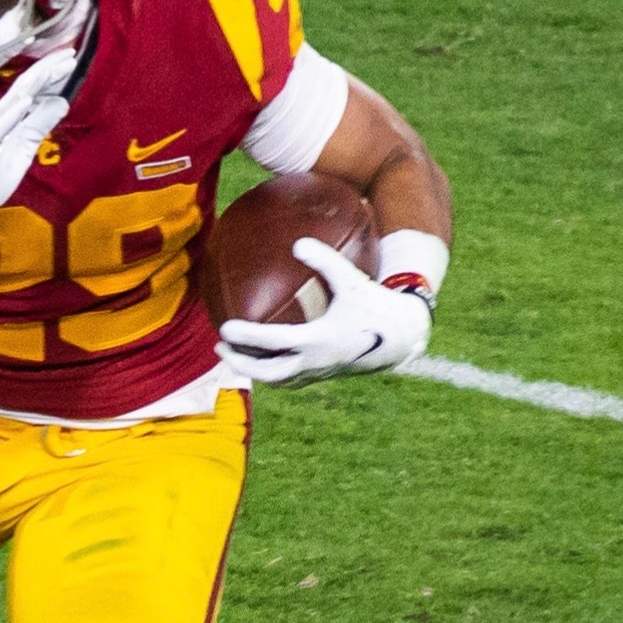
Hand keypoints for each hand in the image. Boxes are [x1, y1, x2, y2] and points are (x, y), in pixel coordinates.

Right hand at [0, 52, 76, 239]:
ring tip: (52, 69)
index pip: (31, 91)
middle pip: (24, 89)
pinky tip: (26, 101)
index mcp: (7, 118)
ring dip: (34, 85)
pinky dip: (12, 113)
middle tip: (68, 55)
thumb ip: (38, 126)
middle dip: (46, 71)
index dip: (50, 74)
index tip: (69, 59)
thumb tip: (61, 103)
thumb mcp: (23, 150)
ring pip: (12, 102)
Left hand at [217, 237, 432, 386]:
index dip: (246, 337)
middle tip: (220, 346)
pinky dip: (272, 373)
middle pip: (268, 371)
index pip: (273, 342)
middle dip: (241, 362)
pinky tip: (263, 360)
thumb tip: (298, 242)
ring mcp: (319, 371)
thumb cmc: (376, 307)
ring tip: (233, 356)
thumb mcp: (352, 281)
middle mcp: (315, 361)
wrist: (402, 338)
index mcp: (319, 340)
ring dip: (253, 371)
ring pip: (278, 379)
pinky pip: (291, 379)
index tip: (224, 329)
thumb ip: (326, 261)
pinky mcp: (324, 374)